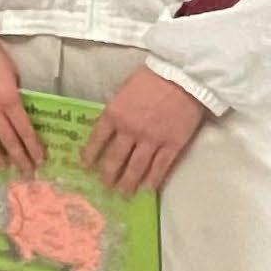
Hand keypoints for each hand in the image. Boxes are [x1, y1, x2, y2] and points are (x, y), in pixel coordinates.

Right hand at [0, 20, 44, 174]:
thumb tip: (14, 103)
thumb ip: (14, 92)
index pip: (24, 129)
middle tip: (26, 174)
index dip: (33, 147)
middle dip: (18, 158)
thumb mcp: (12, 71)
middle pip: (6, 138)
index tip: (40, 161)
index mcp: (9, 100)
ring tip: (1, 168)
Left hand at [83, 64, 208, 195]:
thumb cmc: (152, 78)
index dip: (90, 155)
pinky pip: (161, 167)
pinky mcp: (173, 144)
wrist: (184, 77)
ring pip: (136, 167)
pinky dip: (153, 180)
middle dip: (108, 175)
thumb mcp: (124, 90)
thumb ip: (116, 110)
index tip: (86, 166)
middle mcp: (130, 130)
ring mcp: (152, 139)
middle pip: (115, 158)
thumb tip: (109, 127)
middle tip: (104, 187)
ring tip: (122, 194)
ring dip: (127, 183)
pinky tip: (147, 190)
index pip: (96, 139)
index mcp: (114, 114)